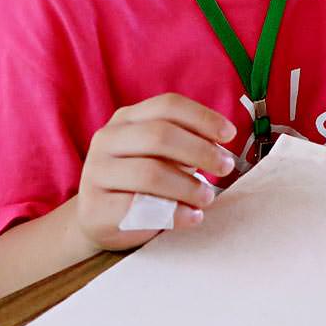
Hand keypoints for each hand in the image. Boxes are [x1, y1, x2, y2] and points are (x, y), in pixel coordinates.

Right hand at [75, 94, 239, 251]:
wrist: (100, 219)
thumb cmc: (142, 182)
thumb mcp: (162, 155)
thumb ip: (185, 145)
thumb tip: (221, 147)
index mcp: (127, 118)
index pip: (167, 106)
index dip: (203, 117)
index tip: (229, 134)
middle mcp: (107, 139)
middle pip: (159, 135)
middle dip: (200, 151)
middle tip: (225, 167)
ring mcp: (97, 173)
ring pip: (150, 172)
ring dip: (188, 186)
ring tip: (208, 197)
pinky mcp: (95, 208)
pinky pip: (138, 208)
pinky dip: (174, 213)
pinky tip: (192, 217)